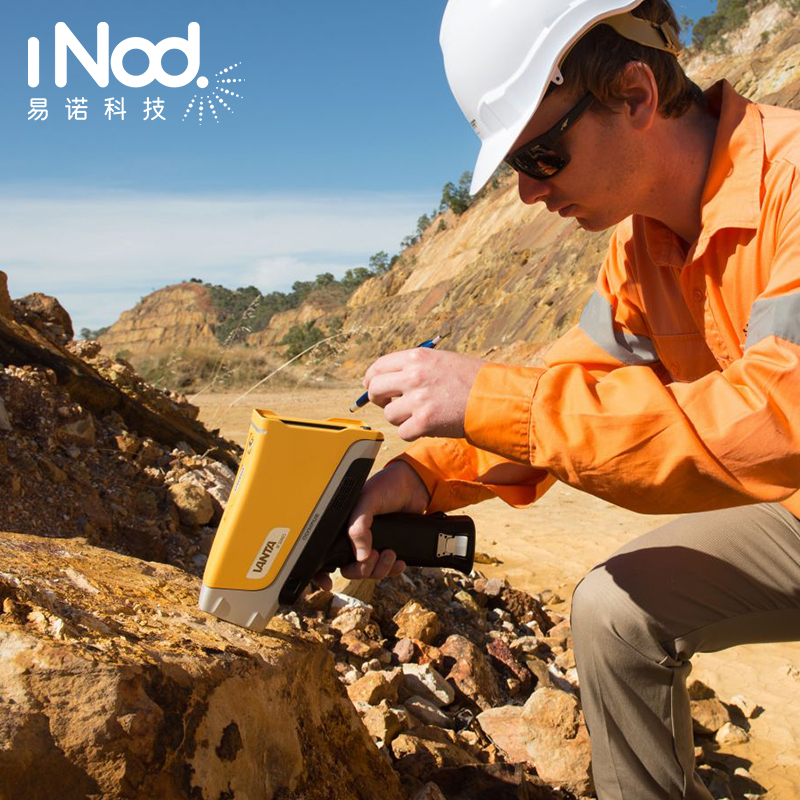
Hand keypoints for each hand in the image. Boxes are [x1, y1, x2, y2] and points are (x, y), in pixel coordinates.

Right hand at [312, 460, 429, 589]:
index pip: (325, 553)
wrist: (415, 486)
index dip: (321, 572)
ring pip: (369, 571)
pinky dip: (393, 570)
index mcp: (343, 525)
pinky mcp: (389, 547)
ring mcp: (372, 544)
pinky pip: (386, 569)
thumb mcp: (368, 500)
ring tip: (390, 553)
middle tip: (373, 556)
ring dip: (380, 569)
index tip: (327, 582)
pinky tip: (400, 562)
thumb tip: (361, 556)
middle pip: (349, 568)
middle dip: (362, 569)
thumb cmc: (387, 486)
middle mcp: (354, 537)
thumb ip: (359, 526)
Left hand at [363, 348, 484, 439]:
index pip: (379, 366)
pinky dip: (411, 432)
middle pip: (375, 389)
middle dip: (377, 399)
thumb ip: (416, 367)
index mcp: (417, 357)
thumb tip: (390, 378)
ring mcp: (418, 399)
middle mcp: (414, 376)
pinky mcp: (424, 422)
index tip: (372, 386)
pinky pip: (402, 432)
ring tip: (417, 415)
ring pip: (389, 414)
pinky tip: (425, 426)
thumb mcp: (441, 361)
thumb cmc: (472, 379)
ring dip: (399, 417)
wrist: (494, 397)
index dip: (371, 379)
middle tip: (387, 404)